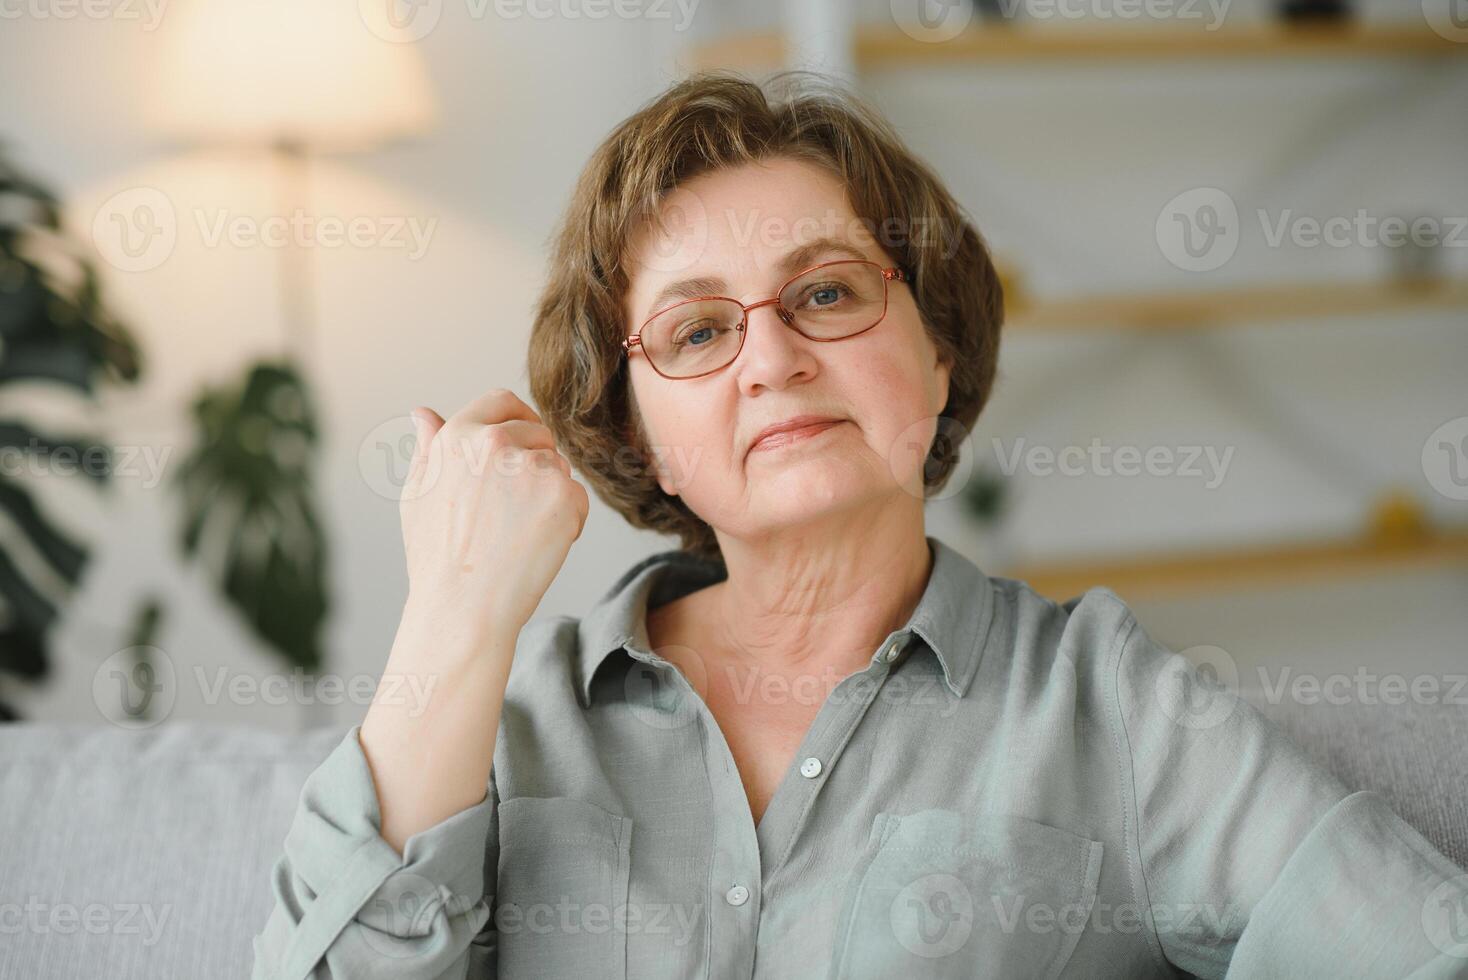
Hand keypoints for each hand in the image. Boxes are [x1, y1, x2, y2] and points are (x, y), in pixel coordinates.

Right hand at [400, 388, 589, 641]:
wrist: (463, 608)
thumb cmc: (437, 559)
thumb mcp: (419, 494)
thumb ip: (429, 448)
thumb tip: (423, 413)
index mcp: (458, 435)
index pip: (502, 401)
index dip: (517, 420)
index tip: (523, 443)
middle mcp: (495, 442)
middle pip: (539, 434)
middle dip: (536, 463)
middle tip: (514, 511)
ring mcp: (532, 467)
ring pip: (559, 468)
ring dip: (550, 495)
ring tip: (518, 534)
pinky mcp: (563, 494)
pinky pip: (577, 498)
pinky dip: (567, 522)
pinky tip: (537, 546)